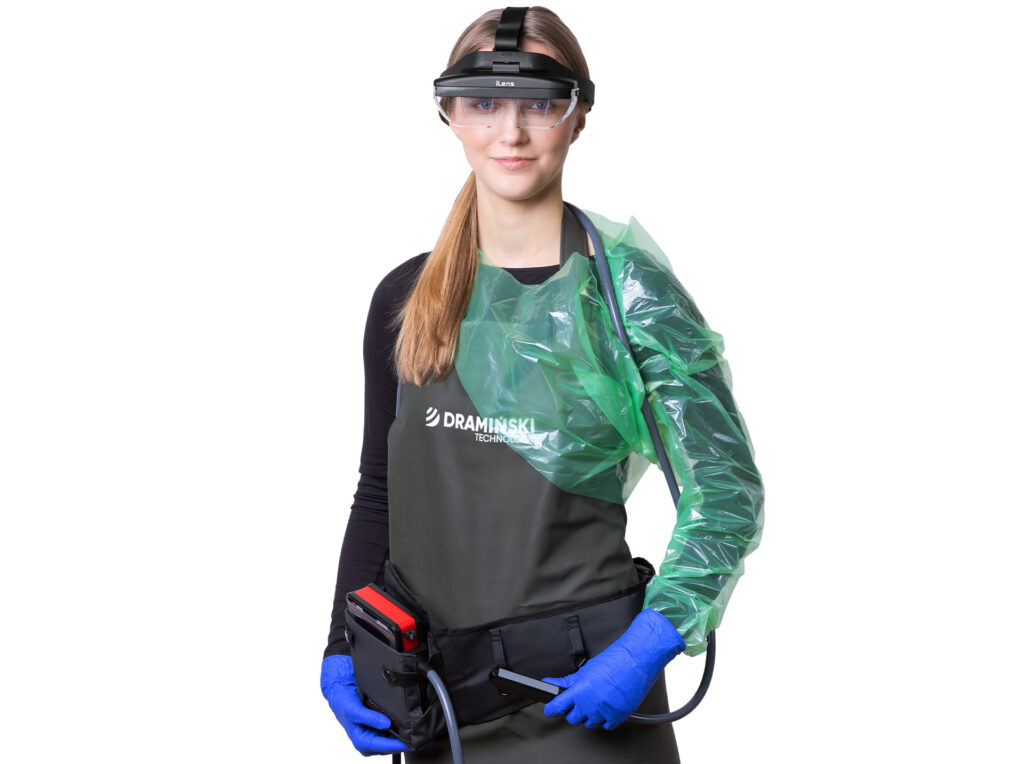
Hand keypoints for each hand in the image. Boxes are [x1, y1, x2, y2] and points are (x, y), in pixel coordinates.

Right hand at [320, 654, 414, 755]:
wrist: (341, 689)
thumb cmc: (343, 702)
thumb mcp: (353, 709)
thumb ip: (369, 717)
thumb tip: (386, 724)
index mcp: (362, 742)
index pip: (385, 747)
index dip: (400, 744)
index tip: (414, 740)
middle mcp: (371, 740)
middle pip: (393, 745)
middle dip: (408, 741)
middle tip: (425, 735)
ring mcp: (378, 733)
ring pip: (396, 738)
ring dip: (408, 734)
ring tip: (423, 728)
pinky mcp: (383, 725)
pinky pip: (397, 728)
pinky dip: (405, 725)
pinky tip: (414, 721)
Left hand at [542, 608, 684, 729]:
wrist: (638, 658)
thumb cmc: (616, 659)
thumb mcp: (587, 668)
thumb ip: (569, 680)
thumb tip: (554, 683)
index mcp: (581, 690)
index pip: (558, 706)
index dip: (552, 709)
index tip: (550, 709)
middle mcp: (591, 704)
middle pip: (573, 718)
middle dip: (573, 710)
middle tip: (578, 700)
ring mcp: (605, 712)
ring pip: (590, 724)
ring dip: (590, 715)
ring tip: (596, 701)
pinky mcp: (619, 716)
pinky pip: (607, 726)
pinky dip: (605, 719)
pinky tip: (607, 707)